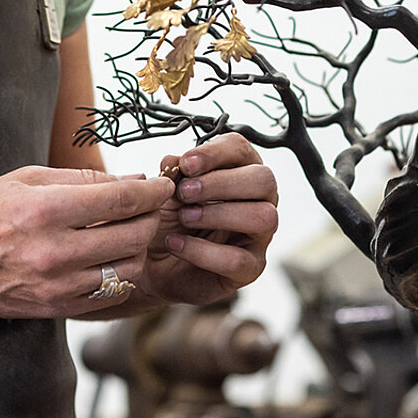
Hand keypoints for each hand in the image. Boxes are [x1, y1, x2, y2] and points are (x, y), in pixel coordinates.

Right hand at [0, 165, 174, 318]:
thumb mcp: (27, 178)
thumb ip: (83, 178)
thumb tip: (133, 178)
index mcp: (46, 210)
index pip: (121, 200)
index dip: (151, 191)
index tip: (163, 185)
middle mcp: (53, 251)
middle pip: (133, 236)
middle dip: (151, 217)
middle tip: (150, 206)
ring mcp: (56, 286)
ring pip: (128, 268)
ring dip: (139, 248)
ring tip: (129, 232)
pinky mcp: (55, 307)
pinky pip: (109, 294)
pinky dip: (121, 274)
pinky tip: (111, 257)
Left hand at [138, 133, 278, 305]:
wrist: (154, 267)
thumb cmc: (169, 222)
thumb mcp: (165, 194)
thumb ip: (171, 174)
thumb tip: (173, 160)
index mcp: (239, 171)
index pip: (241, 149)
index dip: (215, 153)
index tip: (186, 163)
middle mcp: (259, 200)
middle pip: (263, 179)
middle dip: (222, 183)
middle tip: (184, 192)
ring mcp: (259, 236)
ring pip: (263, 217)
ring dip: (219, 214)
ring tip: (185, 217)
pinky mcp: (250, 268)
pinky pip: (239, 259)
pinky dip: (203, 251)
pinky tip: (177, 244)